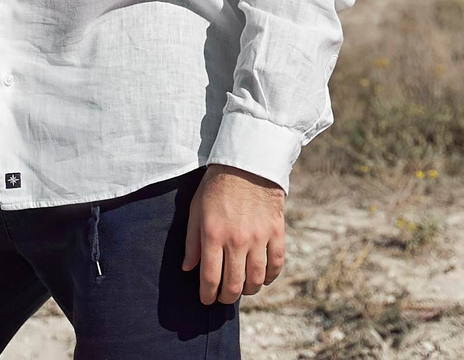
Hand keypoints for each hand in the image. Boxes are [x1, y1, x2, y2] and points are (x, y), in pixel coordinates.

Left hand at [182, 164, 285, 305]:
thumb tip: (187, 268)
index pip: (210, 277)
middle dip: (226, 297)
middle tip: (223, 297)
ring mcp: (259, 237)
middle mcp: (237, 240)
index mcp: (213, 235)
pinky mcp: (276, 232)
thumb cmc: (216, 186)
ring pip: (256, 279)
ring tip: (242, 288)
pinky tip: (263, 278)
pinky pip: (276, 264)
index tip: (206, 299)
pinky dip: (270, 277)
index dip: (207, 294)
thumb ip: (191, 241)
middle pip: (234, 284)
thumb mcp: (196, 210)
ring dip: (248, 290)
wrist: (247, 163)